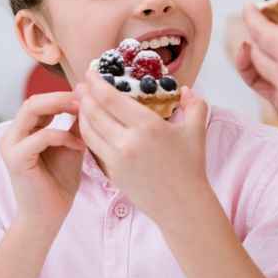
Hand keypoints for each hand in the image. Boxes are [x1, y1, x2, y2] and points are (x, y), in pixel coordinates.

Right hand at [0, 92, 85, 235]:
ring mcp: (10, 146)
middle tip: (87, 100)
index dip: (63, 95)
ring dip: (61, 109)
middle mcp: (12, 135)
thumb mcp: (71, 147)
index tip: (89, 96)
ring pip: (31, 110)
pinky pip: (40, 136)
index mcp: (23, 131)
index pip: (39, 101)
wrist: (48, 217)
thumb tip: (88, 102)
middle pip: (33, 100)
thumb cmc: (59, 184)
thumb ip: (75, 126)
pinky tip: (79, 145)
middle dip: (62, 97)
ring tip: (84, 114)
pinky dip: (62, 136)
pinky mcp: (16, 159)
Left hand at [75, 70, 210, 220]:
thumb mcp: (197, 131)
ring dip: (81, 113)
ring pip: (88, 130)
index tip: (91, 72)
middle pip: (94, 112)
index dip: (96, 83)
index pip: (111, 98)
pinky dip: (86, 133)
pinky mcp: (111, 173)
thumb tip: (186, 90)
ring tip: (82, 103)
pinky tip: (89, 127)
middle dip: (84, 95)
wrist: (182, 205)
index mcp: (149, 126)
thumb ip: (195, 105)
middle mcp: (128, 141)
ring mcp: (117, 159)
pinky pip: (92, 148)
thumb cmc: (191, 167)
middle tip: (81, 84)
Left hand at [236, 0, 277, 166]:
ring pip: (261, 80)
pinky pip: (276, 100)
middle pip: (256, 54)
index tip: (250, 6)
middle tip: (266, 24)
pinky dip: (276, 85)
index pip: (259, 29)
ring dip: (260, 63)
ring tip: (268, 52)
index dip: (253, 15)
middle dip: (256, 37)